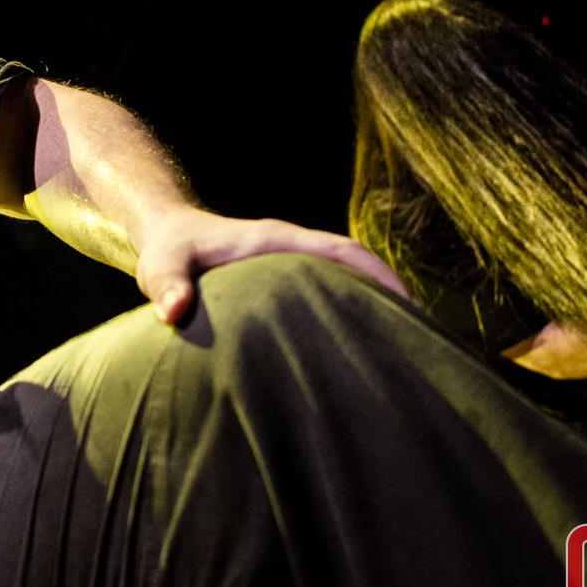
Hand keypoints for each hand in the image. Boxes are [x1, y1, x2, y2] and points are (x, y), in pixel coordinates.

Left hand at [134, 207, 408, 324]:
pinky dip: (354, 312)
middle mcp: (293, 249)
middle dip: (393, 298)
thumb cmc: (168, 249)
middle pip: (359, 268)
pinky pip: (333, 292)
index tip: (409, 306)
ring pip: (350, 281)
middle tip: (426, 343)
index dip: (378, 276)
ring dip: (377, 307)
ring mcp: (294, 263)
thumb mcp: (160, 265)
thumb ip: (166, 286)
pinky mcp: (290, 280)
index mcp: (277, 241)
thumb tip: (175, 311)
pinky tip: (362, 351)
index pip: (342, 252)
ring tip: (408, 353)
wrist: (168, 233)